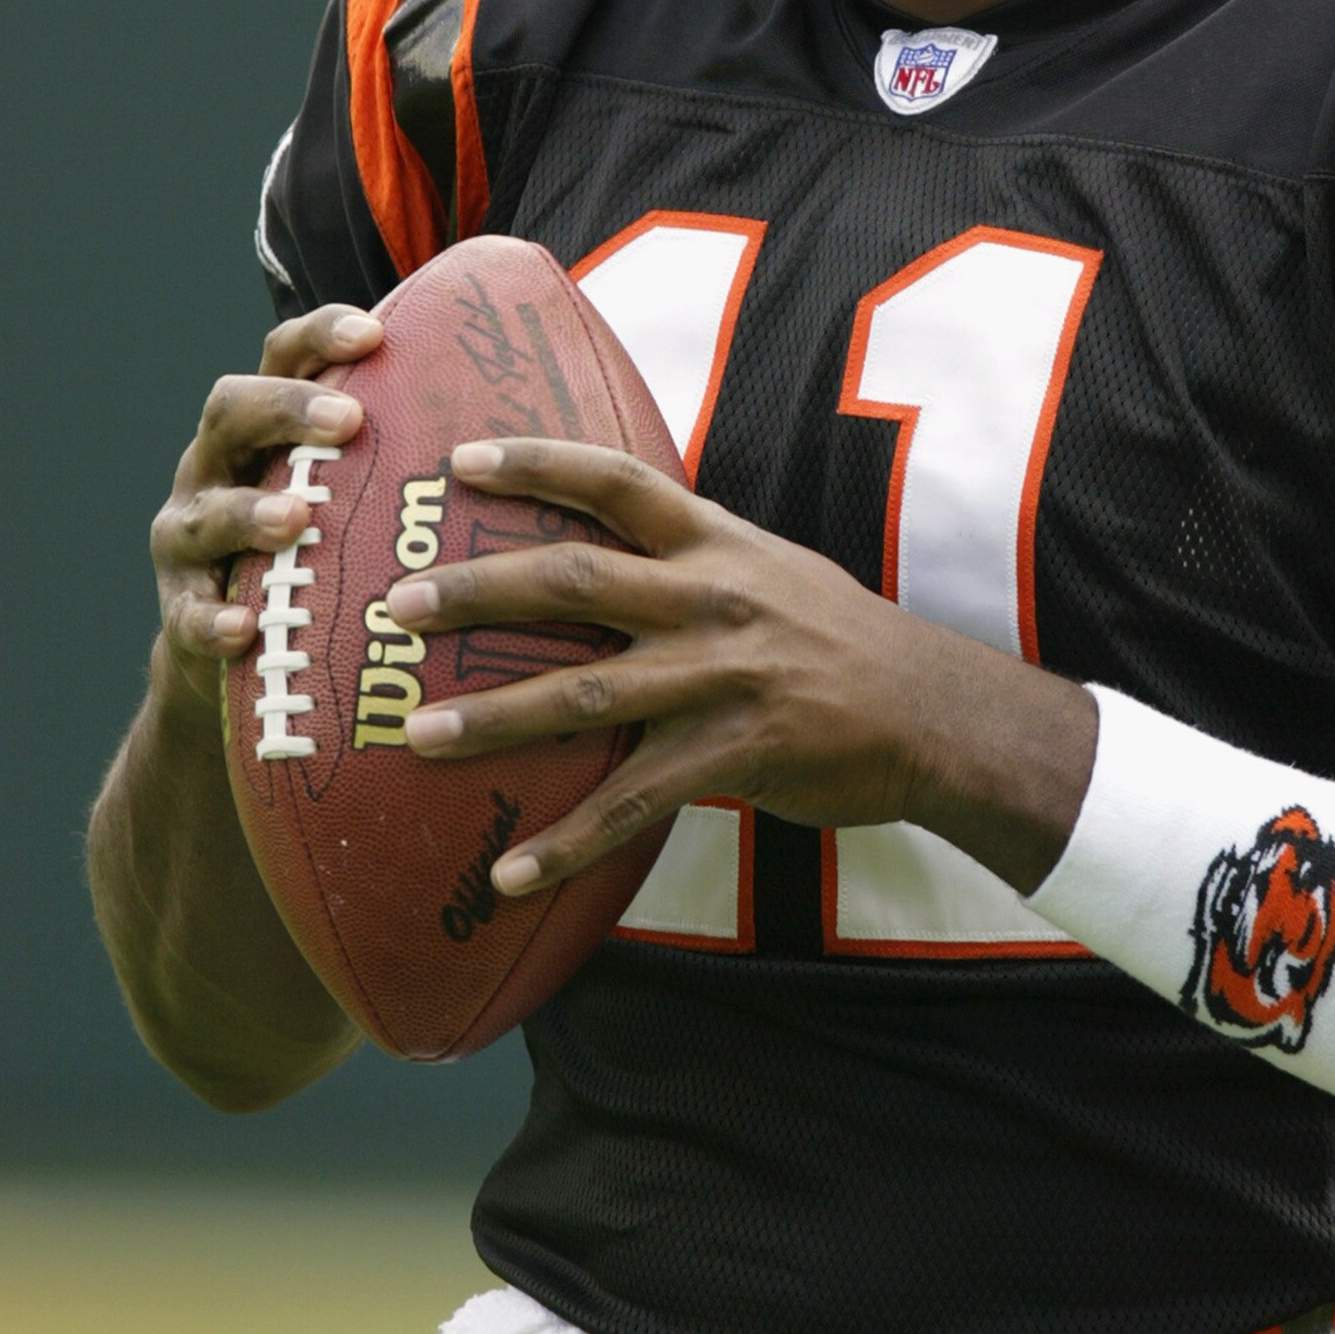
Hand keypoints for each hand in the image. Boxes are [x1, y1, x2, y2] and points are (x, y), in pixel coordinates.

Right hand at [150, 305, 382, 712]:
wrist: (247, 657)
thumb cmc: (328, 550)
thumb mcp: (357, 491)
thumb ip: (415, 453)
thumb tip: (542, 411)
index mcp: (266, 426)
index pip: (284, 358)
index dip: (320, 337)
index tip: (373, 334)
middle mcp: (218, 465)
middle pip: (232, 410)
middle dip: (288, 409)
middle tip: (350, 419)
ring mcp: (189, 535)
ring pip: (207, 512)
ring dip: (249, 512)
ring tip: (296, 518)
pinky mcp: (179, 610)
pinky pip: (186, 615)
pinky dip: (212, 621)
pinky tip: (243, 628)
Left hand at [385, 437, 1097, 900]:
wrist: (938, 715)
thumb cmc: (844, 642)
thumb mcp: (773, 571)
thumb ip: (694, 559)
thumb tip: (609, 543)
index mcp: (719, 543)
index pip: (618, 481)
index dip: (538, 462)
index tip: (459, 459)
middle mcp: (714, 597)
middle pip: (575, 581)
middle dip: (478, 591)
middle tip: (396, 605)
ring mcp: (725, 676)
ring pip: (587, 692)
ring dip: (493, 719)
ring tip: (416, 739)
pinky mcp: (740, 754)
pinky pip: (635, 802)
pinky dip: (568, 843)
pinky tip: (511, 874)